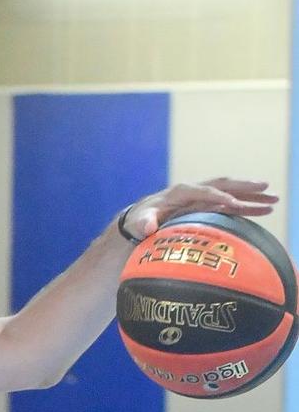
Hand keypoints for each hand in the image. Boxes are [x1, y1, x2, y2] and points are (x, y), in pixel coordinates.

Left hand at [119, 177, 277, 243]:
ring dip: (252, 197)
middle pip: (224, 186)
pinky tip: (262, 210)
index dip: (217, 197)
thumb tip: (147, 226)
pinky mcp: (207, 207)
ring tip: (273, 201)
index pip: (203, 192)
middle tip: (267, 189)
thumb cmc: (139, 220)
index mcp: (181, 192)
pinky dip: (246, 206)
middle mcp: (195, 191)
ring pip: (231, 193)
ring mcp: (203, 198)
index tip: (232, 203)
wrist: (139, 219)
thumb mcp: (139, 221)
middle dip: (244, 188)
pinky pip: (230, 205)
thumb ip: (143, 222)